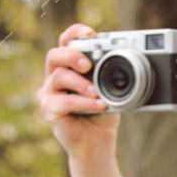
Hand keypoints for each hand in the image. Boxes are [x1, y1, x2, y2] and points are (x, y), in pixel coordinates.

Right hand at [38, 22, 116, 161]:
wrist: (97, 142)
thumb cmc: (102, 113)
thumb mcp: (110, 90)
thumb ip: (110, 75)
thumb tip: (127, 58)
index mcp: (69, 67)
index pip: (66, 42)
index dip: (75, 33)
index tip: (91, 33)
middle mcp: (55, 76)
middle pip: (54, 55)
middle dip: (72, 55)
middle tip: (88, 65)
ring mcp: (49, 93)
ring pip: (58, 77)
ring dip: (80, 83)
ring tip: (96, 92)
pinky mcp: (49, 110)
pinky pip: (63, 101)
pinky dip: (83, 103)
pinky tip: (98, 105)